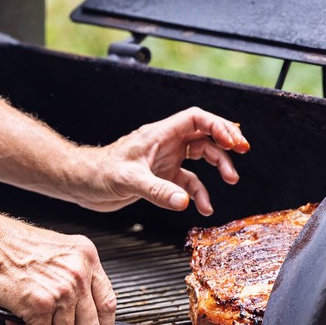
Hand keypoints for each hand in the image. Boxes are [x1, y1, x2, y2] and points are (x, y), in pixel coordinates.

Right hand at [0, 217, 116, 324]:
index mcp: (86, 257)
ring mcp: (62, 290)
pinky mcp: (41, 305)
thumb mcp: (57, 254)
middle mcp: (78, 273)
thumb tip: (81, 307)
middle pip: (91, 322)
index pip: (107, 302)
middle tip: (58, 323)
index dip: (103, 323)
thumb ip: (73, 278)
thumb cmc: (12, 246)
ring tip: (31, 317)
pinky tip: (18, 319)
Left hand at [76, 106, 249, 215]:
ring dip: (218, 167)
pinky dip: (199, 193)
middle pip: (204, 135)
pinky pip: (189, 182)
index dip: (217, 125)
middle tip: (242, 151)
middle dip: (225, 142)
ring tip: (230, 180)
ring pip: (201, 157)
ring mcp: (165, 160)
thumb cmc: (98, 172)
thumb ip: (157, 190)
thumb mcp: (128, 180)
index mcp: (159, 134)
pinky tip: (203, 207)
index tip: (233, 140)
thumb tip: (184, 200)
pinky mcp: (162, 178)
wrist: (82, 184)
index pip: (195, 119)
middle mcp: (166, 144)